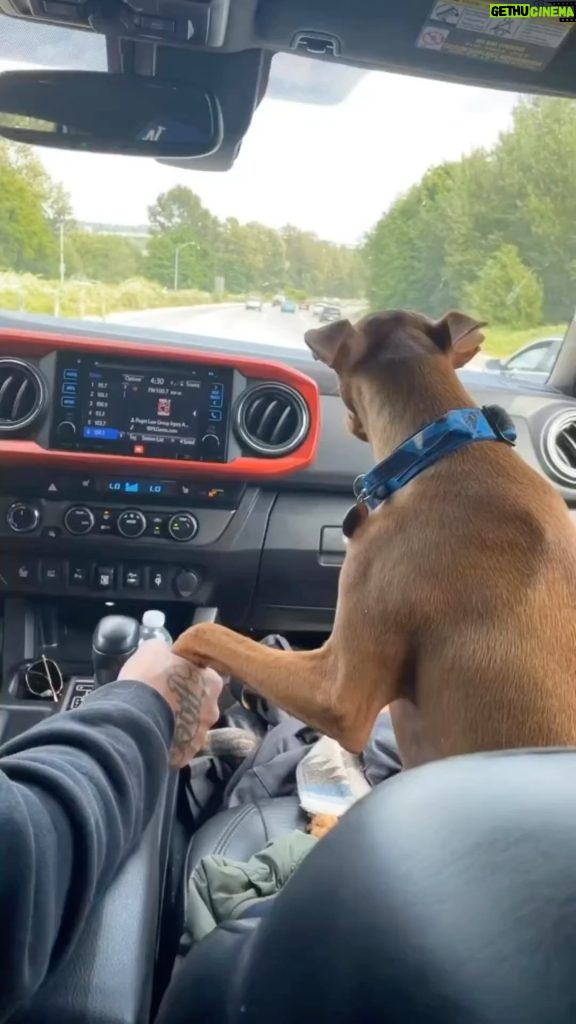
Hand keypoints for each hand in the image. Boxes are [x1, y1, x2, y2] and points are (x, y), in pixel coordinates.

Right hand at [119, 640, 222, 766]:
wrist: (135, 714)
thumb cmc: (149, 677)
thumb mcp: (154, 649)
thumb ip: (166, 652)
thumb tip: (165, 654)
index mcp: (212, 681)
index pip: (205, 676)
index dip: (187, 676)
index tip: (171, 677)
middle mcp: (213, 709)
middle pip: (200, 704)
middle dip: (185, 702)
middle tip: (162, 699)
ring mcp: (201, 735)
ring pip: (190, 728)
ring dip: (177, 724)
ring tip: (155, 719)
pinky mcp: (186, 755)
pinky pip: (178, 747)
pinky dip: (168, 743)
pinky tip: (153, 736)